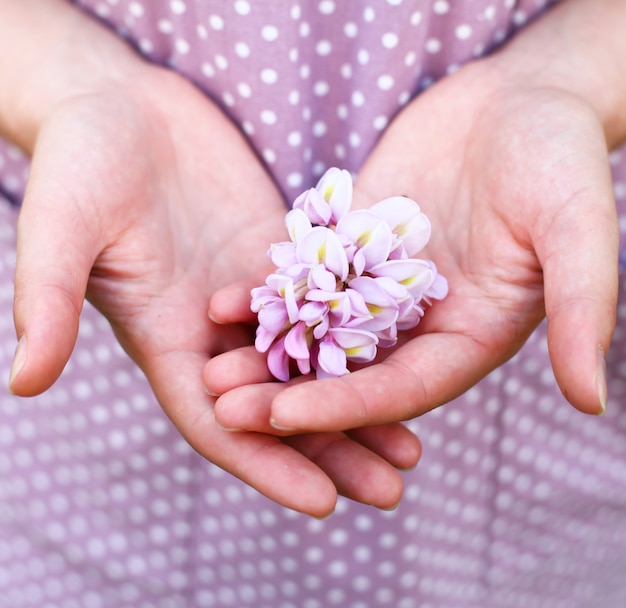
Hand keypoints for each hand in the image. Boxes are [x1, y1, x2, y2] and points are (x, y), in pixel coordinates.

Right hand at [6, 24, 418, 514]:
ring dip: (362, 407)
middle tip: (392, 492)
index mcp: (167, 340)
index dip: (268, 465)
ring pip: (314, 366)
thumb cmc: (82, 161)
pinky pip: (330, 306)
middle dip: (333, 452)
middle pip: (280, 407)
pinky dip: (365, 339)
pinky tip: (410, 357)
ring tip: (413, 448)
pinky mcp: (282, 257)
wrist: (123, 107)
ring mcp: (254, 295)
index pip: (220, 421)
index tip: (323, 505)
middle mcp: (215, 330)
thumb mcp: (63, 227)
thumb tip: (21, 383)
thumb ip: (46, 300)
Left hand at [205, 54, 617, 433]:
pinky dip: (268, 295)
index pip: (401, 390)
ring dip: (265, 351)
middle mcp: (419, 324)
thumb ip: (580, 306)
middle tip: (222, 407)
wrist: (516, 100)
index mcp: (467, 338)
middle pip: (349, 373)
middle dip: (287, 393)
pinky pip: (305, 280)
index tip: (282, 418)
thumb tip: (593, 399)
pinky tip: (222, 304)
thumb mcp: (576, 227)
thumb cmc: (557, 158)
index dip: (345, 407)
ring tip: (207, 366)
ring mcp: (380, 287)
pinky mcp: (353, 249)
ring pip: (316, 333)